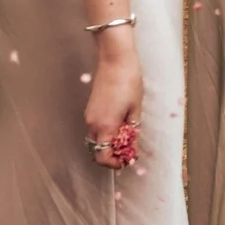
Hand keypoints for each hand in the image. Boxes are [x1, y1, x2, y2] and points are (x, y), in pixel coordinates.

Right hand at [84, 30, 143, 170]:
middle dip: (112, 156)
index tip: (127, 161)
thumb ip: (132, 131)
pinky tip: (120, 127)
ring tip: (127, 138)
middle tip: (128, 152)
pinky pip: (96, 129)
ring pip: (96, 140)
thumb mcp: (136, 109)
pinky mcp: (90, 110)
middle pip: (97, 150)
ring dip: (109, 144)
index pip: (102, 157)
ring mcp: (89, 117)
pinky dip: (106, 134)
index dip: (114, 164)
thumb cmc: (129, 82)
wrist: (115, 60)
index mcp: (105, 126)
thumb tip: (131, 147)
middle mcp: (92, 124)